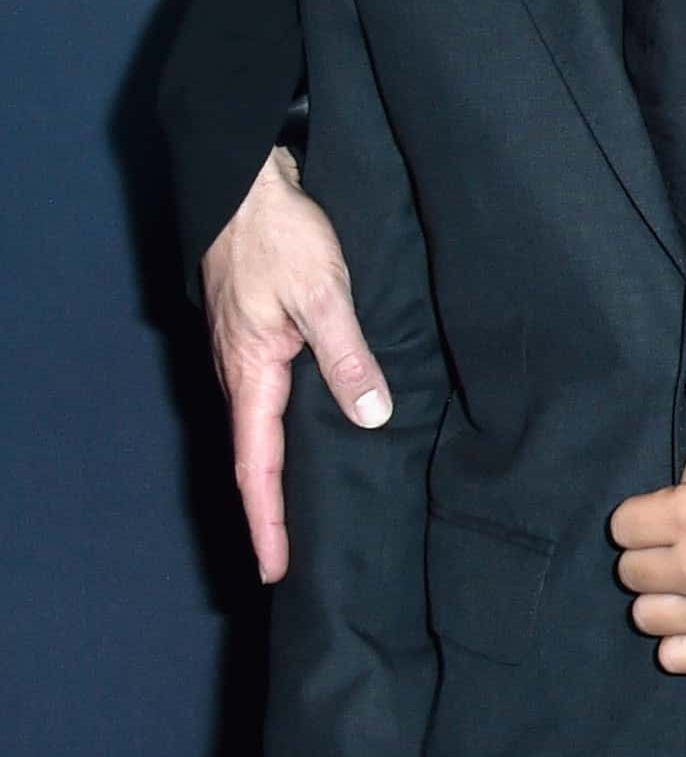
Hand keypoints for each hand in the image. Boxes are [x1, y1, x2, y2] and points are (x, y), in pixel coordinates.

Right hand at [205, 145, 387, 584]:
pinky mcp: (263, 339)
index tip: (276, 570)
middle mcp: (243, 376)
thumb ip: (347, 355)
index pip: (258, 469)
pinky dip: (290, 435)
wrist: (248, 186)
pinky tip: (320, 441)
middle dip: (274, 514)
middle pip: (258, 460)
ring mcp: (250, 358)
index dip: (268, 523)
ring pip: (267, 431)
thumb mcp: (323, 294)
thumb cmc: (280, 236)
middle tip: (296, 563)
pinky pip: (275, 402)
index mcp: (251, 375)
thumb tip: (371, 414)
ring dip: (283, 476)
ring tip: (311, 518)